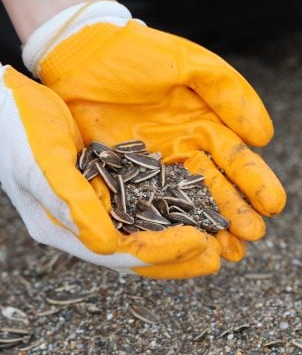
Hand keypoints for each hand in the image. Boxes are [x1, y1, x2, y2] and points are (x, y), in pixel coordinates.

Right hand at [0, 65, 221, 277]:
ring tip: (226, 240)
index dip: (165, 252)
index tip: (202, 244)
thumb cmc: (17, 128)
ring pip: (153, 231)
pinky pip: (153, 204)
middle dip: (185, 255)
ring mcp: (102, 206)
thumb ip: (74, 203)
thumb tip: (108, 247)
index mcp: (68, 229)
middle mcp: (89, 224)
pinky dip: (180, 209)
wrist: (5, 99)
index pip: (125, 252)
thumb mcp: (44, 162)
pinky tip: (206, 206)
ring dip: (189, 236)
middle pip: (145, 251)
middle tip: (225, 254)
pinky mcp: (115, 185)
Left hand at [23, 1, 285, 258]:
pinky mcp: (122, 179)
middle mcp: (185, 153)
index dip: (257, 183)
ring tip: (228, 253)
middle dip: (238, 214)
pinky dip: (165, 228)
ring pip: (186, 206)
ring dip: (209, 230)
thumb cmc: (139, 52)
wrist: (80, 52)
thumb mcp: (191, 64)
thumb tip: (264, 137)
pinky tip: (181, 247)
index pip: (237, 160)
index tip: (274, 205)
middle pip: (217, 190)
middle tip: (253, 236)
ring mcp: (154, 170)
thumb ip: (230, 94)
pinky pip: (146, 208)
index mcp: (207, 128)